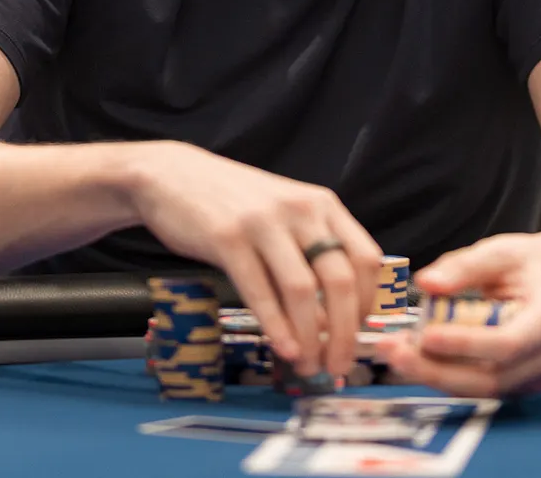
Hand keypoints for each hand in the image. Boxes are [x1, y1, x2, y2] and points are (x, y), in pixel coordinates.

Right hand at [127, 141, 382, 377]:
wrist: (171, 174)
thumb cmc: (233, 202)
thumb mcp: (284, 214)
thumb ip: (311, 252)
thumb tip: (333, 317)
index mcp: (322, 204)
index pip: (366, 258)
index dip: (369, 303)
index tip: (361, 335)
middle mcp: (300, 210)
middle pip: (339, 280)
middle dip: (344, 333)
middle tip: (338, 366)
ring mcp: (263, 222)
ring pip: (302, 290)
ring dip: (309, 338)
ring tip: (308, 366)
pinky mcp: (227, 238)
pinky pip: (259, 291)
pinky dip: (276, 327)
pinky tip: (283, 349)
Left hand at [377, 231, 540, 396]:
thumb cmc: (529, 264)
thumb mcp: (498, 251)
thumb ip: (463, 266)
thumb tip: (427, 283)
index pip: (508, 343)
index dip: (466, 345)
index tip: (426, 335)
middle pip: (492, 378)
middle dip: (438, 370)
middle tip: (395, 353)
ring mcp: (535, 375)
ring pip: (482, 389)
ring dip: (435, 376)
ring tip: (397, 355)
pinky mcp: (518, 383)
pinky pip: (480, 388)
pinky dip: (446, 376)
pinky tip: (416, 359)